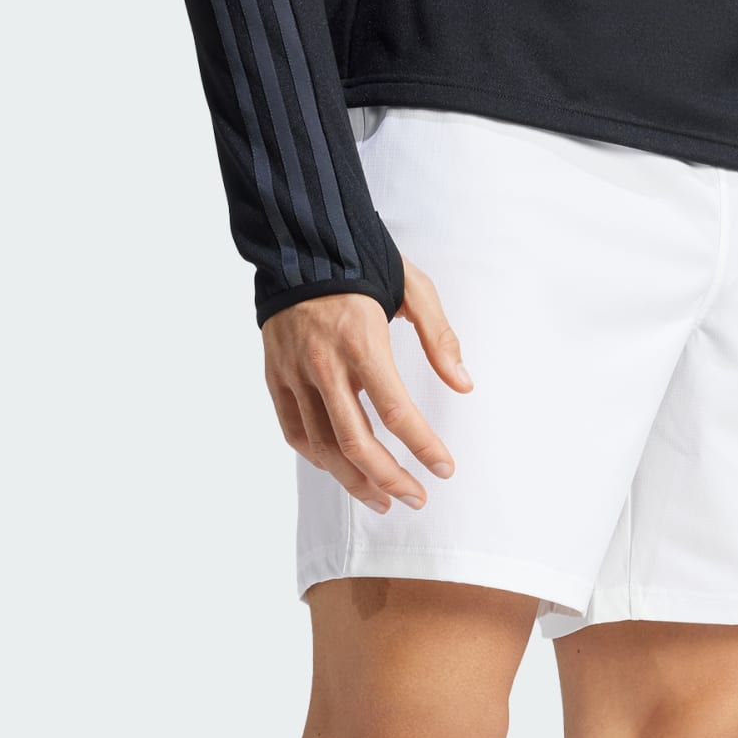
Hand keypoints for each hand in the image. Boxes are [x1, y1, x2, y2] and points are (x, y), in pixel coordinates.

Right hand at [262, 257, 472, 511]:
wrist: (297, 238)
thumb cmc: (361, 262)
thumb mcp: (413, 287)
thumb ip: (440, 338)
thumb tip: (462, 384)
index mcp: (361, 341)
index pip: (396, 413)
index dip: (423, 448)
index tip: (444, 469)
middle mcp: (323, 363)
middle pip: (357, 443)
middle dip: (391, 479)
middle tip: (416, 498)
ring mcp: (294, 373)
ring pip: (324, 447)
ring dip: (356, 481)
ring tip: (383, 499)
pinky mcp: (275, 377)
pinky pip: (295, 432)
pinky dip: (319, 458)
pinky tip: (343, 471)